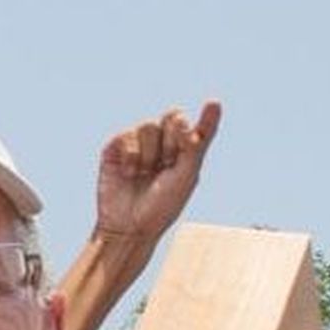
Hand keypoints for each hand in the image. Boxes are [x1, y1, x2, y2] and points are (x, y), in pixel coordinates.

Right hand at [92, 100, 219, 246]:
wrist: (128, 226)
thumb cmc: (161, 207)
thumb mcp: (186, 176)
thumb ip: (194, 146)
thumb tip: (192, 119)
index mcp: (185, 153)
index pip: (198, 127)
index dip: (207, 117)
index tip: (213, 103)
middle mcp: (163, 145)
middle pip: (173, 116)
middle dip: (173, 138)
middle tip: (168, 162)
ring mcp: (139, 145)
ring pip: (149, 126)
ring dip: (150, 153)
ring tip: (145, 174)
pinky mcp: (116, 148)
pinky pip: (126, 135)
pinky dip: (131, 156)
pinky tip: (129, 173)